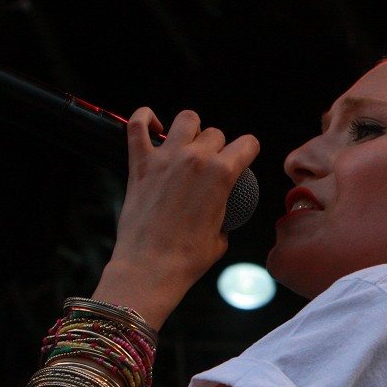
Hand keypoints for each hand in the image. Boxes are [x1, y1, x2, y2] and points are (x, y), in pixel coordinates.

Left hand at [94, 108, 258, 328]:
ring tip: (187, 144)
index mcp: (222, 174)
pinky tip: (153, 126)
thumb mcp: (222, 234)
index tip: (244, 156)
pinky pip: (137, 125)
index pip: (247, 143)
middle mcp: (195, 159)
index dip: (249, 150)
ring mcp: (165, 158)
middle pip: (215, 133)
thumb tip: (220, 211)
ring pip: (186, 120)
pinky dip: (145, 118)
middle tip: (210, 165)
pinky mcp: (140, 164)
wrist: (151, 267)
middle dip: (217, 146)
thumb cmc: (187, 258)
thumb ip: (225, 213)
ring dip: (191, 129)